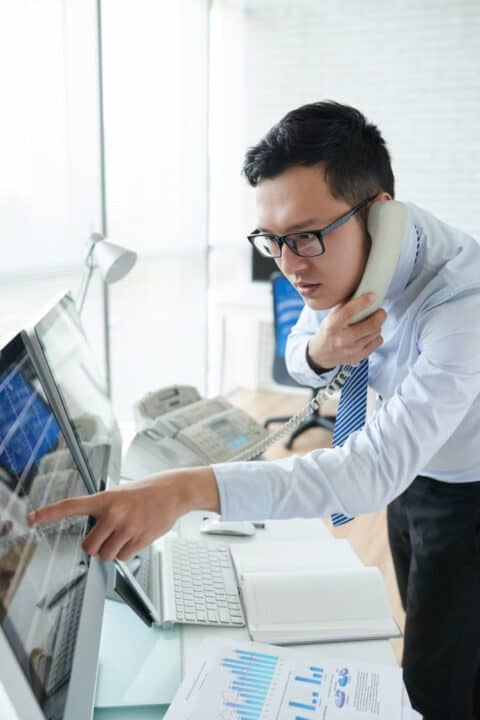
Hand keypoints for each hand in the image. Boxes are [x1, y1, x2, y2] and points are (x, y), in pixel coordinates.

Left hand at [27, 467, 218, 560]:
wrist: (174, 491)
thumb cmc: (147, 492)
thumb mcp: (121, 494)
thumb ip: (105, 511)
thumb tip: (95, 534)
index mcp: (105, 498)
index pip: (72, 505)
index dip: (50, 513)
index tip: (33, 517)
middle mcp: (114, 513)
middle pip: (90, 546)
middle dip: (96, 547)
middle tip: (106, 538)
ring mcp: (127, 527)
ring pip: (107, 555)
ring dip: (113, 551)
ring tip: (125, 535)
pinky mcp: (140, 538)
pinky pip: (124, 557)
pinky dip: (127, 552)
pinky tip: (136, 537)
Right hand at [307, 293, 386, 368]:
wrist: (322, 354)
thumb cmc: (329, 331)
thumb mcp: (331, 317)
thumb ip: (345, 307)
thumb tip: (363, 293)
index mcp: (333, 325)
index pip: (349, 312)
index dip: (363, 302)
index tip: (372, 296)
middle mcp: (343, 339)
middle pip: (370, 325)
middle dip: (380, 316)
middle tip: (380, 311)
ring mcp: (352, 349)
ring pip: (376, 333)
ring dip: (377, 325)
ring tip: (372, 322)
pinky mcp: (360, 356)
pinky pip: (377, 342)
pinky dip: (376, 336)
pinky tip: (369, 334)